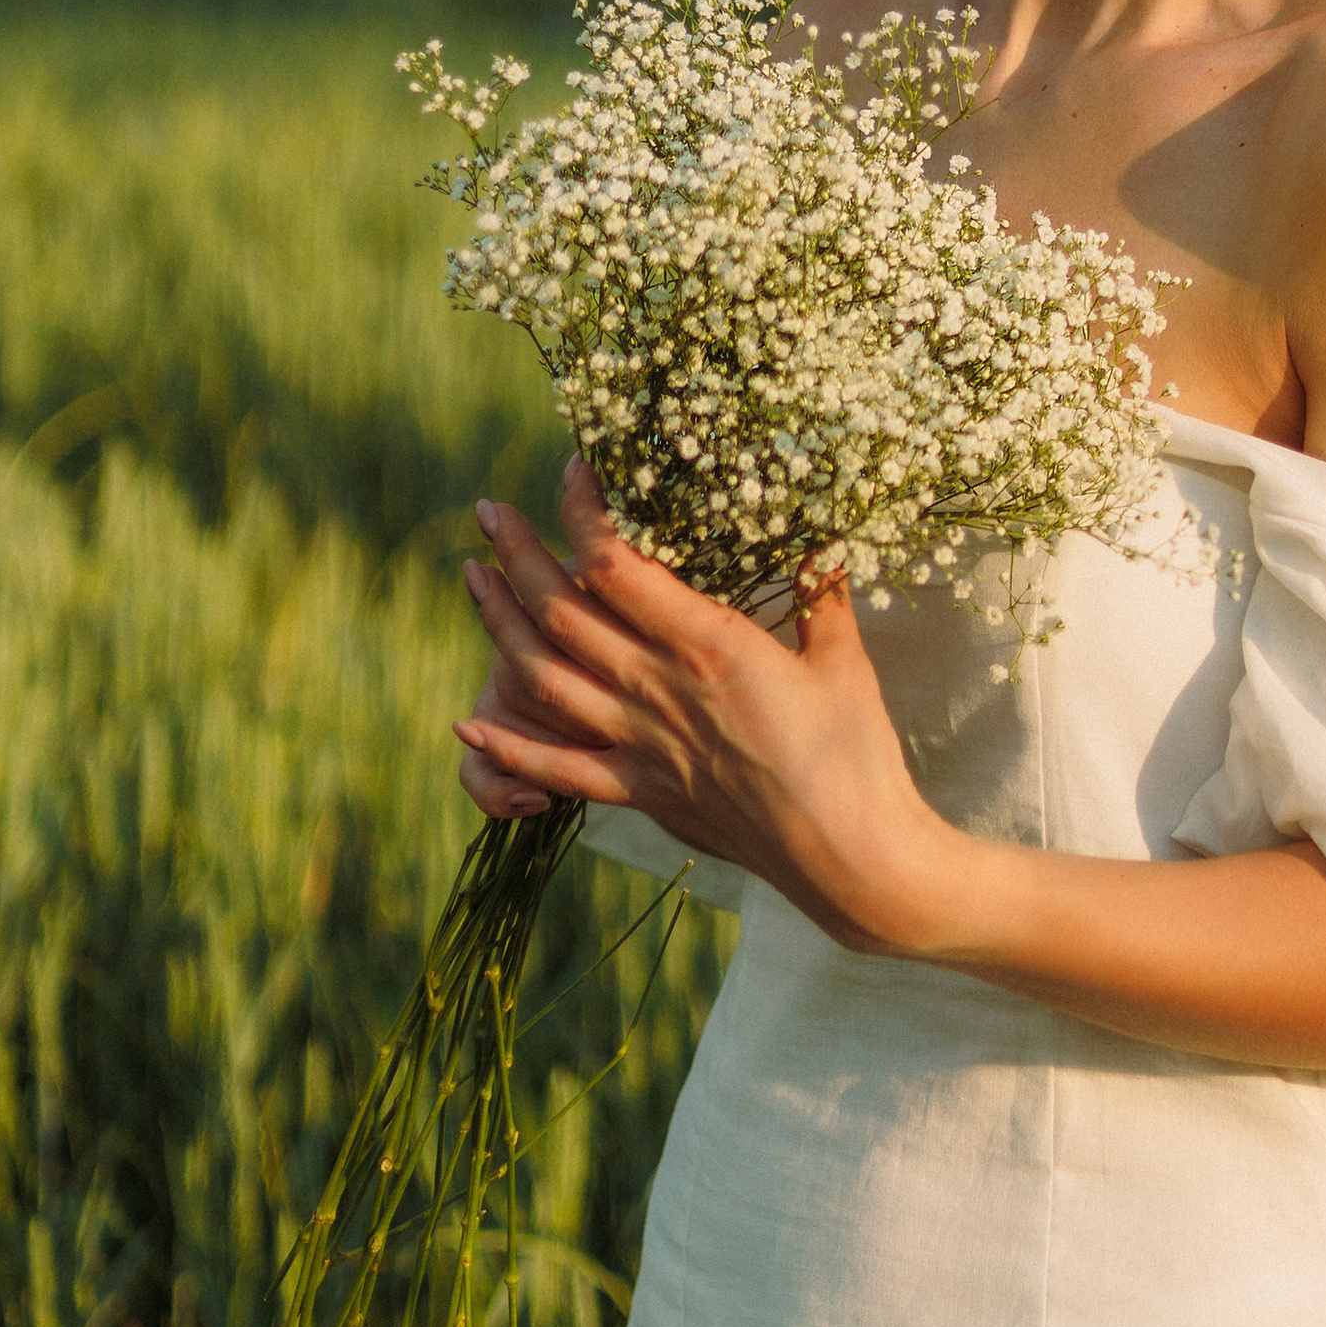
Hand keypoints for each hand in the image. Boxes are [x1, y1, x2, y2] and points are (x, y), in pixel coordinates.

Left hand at [453, 459, 964, 955]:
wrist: (850, 855)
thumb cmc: (857, 752)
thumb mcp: (844, 658)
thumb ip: (821, 592)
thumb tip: (819, 536)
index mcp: (710, 645)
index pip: (617, 565)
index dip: (582, 513)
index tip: (572, 471)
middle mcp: (660, 690)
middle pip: (561, 612)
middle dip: (517, 554)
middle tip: (488, 512)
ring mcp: (642, 745)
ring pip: (543, 678)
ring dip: (498, 625)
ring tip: (473, 579)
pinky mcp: (642, 792)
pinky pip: (557, 769)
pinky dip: (507, 748)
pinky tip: (468, 722)